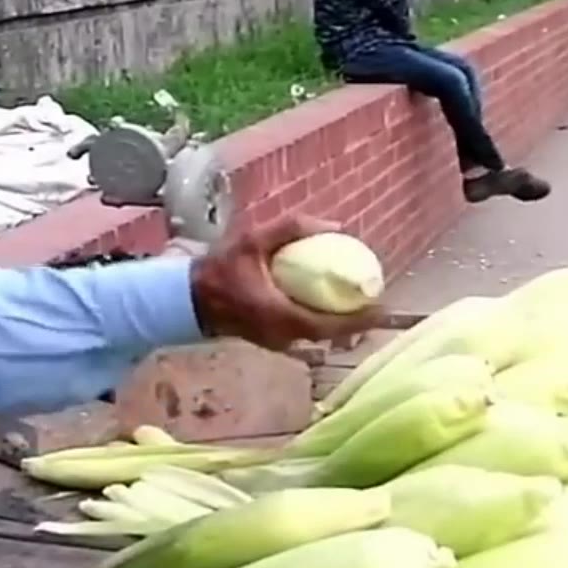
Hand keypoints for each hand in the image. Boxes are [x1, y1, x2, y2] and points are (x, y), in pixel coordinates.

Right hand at [190, 215, 385, 350]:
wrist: (187, 299)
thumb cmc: (220, 270)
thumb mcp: (254, 240)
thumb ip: (292, 227)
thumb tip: (335, 225)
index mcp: (282, 317)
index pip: (330, 325)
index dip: (358, 319)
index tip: (381, 308)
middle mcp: (283, 336)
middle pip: (329, 334)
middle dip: (354, 321)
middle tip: (373, 301)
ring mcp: (276, 342)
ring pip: (316, 336)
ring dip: (337, 323)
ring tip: (355, 302)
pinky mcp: (270, 341)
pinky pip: (303, 333)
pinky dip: (319, 321)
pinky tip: (325, 304)